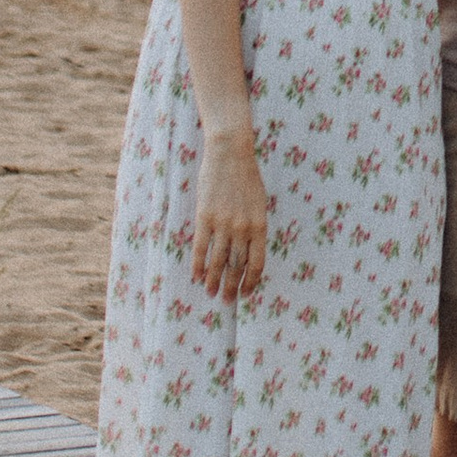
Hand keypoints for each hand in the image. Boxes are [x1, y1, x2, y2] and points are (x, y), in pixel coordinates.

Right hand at [192, 128, 267, 302]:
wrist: (230, 154)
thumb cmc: (246, 178)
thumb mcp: (258, 204)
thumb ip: (254, 228)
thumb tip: (248, 252)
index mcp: (259, 226)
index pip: (256, 263)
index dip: (250, 281)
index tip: (246, 293)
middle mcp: (242, 229)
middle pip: (236, 266)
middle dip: (232, 286)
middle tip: (227, 301)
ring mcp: (223, 224)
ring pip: (218, 261)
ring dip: (213, 280)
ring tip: (210, 293)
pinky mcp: (205, 217)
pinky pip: (201, 247)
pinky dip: (198, 264)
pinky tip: (196, 276)